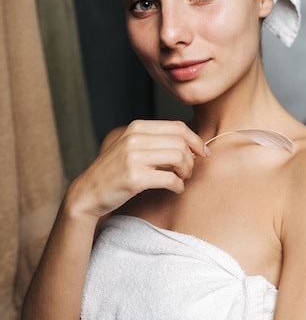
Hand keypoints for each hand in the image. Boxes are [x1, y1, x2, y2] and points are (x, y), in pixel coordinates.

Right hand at [68, 120, 208, 220]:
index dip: (195, 140)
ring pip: (179, 157)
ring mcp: (133, 157)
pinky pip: (170, 178)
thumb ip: (157, 142)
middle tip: (188, 171)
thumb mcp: (132, 148)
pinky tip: (175, 189)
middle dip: (192, 158)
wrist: (88, 193)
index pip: (177, 127)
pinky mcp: (135, 177)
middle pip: (181, 142)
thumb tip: (194, 146)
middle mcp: (134, 138)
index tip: (203, 153)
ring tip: (182, 178)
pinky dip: (179, 185)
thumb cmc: (115, 173)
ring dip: (187, 171)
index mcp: (136, 128)